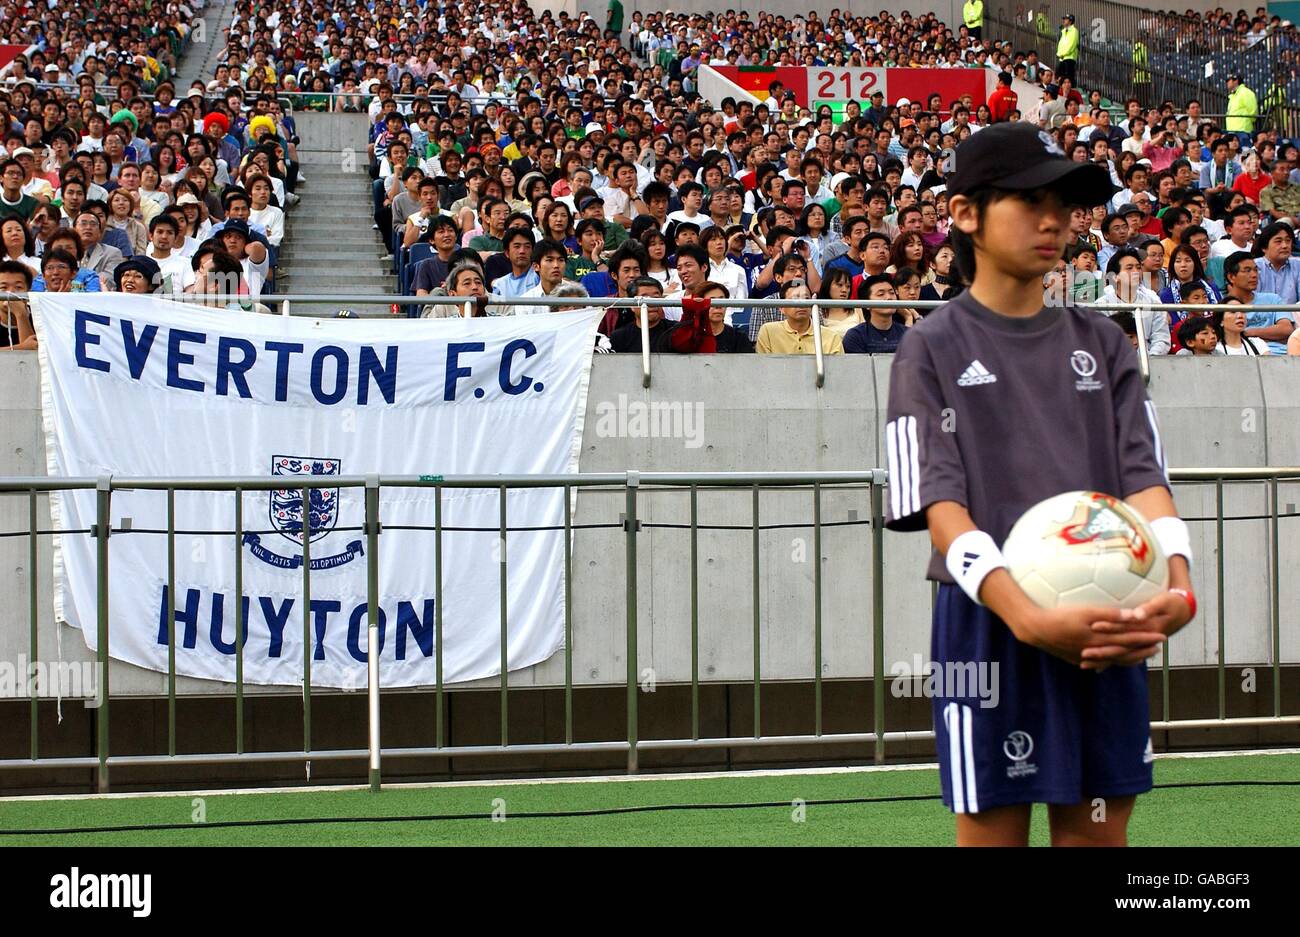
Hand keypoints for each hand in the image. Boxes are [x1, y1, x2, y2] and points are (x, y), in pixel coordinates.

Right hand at [1012, 604, 1165, 668]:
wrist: (1035, 629)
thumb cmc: (1059, 616)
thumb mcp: (1086, 611)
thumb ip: (1111, 614)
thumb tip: (1134, 616)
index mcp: (1100, 640)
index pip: (1129, 640)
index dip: (1146, 638)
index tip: (1162, 636)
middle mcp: (1096, 651)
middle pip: (1124, 653)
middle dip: (1142, 650)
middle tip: (1158, 647)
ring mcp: (1085, 657)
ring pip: (1112, 660)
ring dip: (1128, 657)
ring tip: (1140, 655)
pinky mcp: (1075, 658)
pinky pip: (1098, 662)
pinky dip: (1109, 662)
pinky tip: (1111, 661)